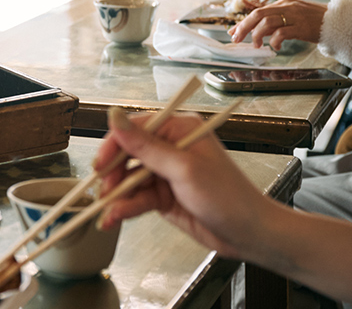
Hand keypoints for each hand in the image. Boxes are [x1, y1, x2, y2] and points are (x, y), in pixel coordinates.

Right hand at [95, 111, 273, 259]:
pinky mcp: (163, 195)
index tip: (100, 165)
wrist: (251, 235)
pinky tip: (115, 218)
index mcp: (178, 130)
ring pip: (128, 179)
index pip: (134, 129)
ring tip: (107, 213)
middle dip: (112, 175)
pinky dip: (125, 208)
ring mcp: (165, 173)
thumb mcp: (184, 169)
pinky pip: (136, 198)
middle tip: (103, 192)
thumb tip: (115, 116)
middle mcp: (169, 148)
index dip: (113, 146)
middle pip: (126, 155)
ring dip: (116, 196)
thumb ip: (145, 145)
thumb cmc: (229, 197)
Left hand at [229, 0, 325, 48]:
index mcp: (282, 3)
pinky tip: (276, 47)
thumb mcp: (292, 17)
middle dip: (243, 27)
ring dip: (257, 35)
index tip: (233, 31)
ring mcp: (294, 16)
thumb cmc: (313, 20)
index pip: (257, 11)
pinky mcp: (302, 27)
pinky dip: (274, 41)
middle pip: (257, 14)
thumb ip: (275, 22)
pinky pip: (282, 33)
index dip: (243, 22)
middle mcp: (286, 7)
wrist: (336, 21)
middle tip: (236, 38)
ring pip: (267, 22)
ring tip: (257, 45)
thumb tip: (255, 31)